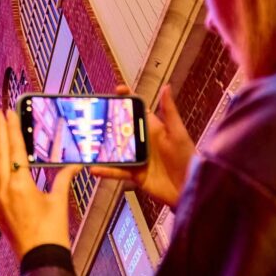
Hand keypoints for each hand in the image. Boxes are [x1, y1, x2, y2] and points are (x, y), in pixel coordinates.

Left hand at [0, 108, 79, 256]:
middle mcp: (6, 189)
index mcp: (22, 184)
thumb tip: (74, 163)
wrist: (42, 258)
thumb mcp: (60, 201)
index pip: (16, 149)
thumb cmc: (53, 232)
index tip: (10, 112)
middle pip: (1, 153)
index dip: (13, 129)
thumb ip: (64, 178)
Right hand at [90, 84, 193, 207]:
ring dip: (102, 148)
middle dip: (107, 123)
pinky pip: (117, 171)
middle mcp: (143, 142)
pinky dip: (106, 171)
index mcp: (153, 129)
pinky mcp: (135, 174)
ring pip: (115, 151)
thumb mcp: (177, 133)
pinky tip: (94, 169)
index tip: (117, 90)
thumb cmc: (187, 158)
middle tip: (92, 117)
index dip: (128, 100)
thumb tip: (166, 87)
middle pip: (121, 130)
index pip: (138, 111)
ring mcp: (137, 158)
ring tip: (87, 143)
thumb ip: (169, 111)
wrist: (189, 188)